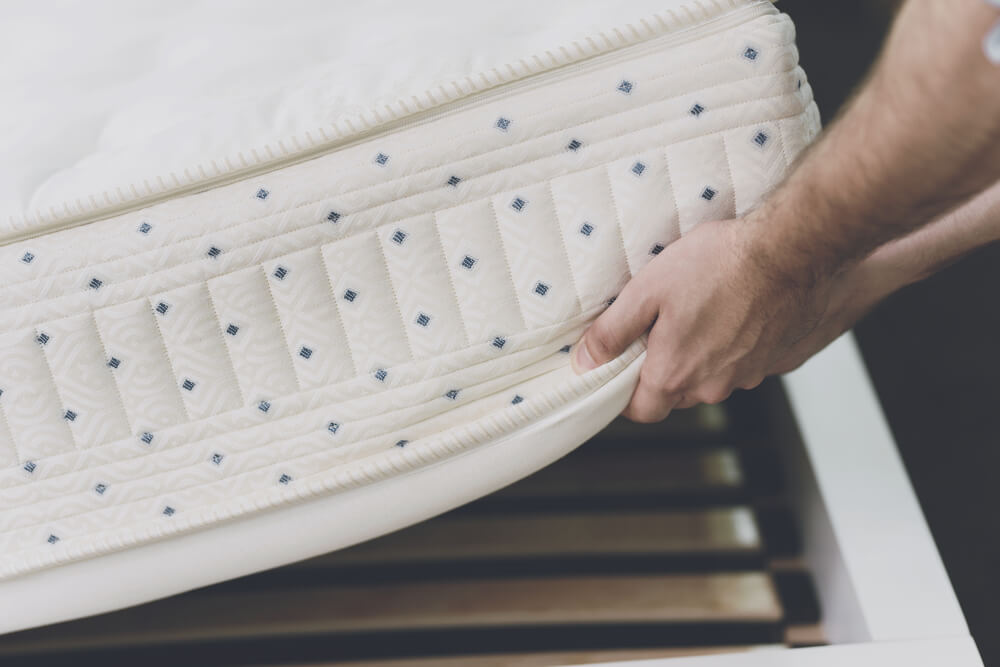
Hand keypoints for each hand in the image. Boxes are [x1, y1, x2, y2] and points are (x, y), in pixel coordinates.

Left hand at [571, 217, 832, 421]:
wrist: (791, 250)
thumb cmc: (720, 265)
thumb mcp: (647, 290)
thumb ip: (612, 331)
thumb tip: (586, 360)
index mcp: (676, 374)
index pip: (641, 410)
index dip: (625, 394)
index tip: (620, 369)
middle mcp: (714, 386)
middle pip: (675, 395)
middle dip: (661, 371)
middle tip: (657, 329)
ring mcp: (748, 376)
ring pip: (710, 379)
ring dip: (699, 357)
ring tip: (698, 313)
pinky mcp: (774, 360)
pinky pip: (741, 364)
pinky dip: (731, 348)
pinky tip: (730, 313)